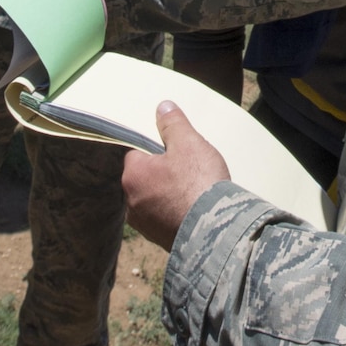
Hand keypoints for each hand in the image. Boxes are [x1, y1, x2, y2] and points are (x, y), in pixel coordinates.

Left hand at [123, 102, 229, 250]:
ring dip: (169, 194)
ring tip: (195, 190)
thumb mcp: (188, 143)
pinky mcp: (159, 239)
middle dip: (164, 173)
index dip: (158, 149)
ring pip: (155, 199)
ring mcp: (144, 224)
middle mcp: (131, 201)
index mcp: (133, 175)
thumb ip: (173, 124)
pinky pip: (165, 218)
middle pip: (146, 177)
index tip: (176, 151)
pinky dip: (176, 212)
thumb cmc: (198, 182)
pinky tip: (195, 209)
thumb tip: (162, 107)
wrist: (214, 229)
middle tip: (190, 169)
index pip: (138, 153)